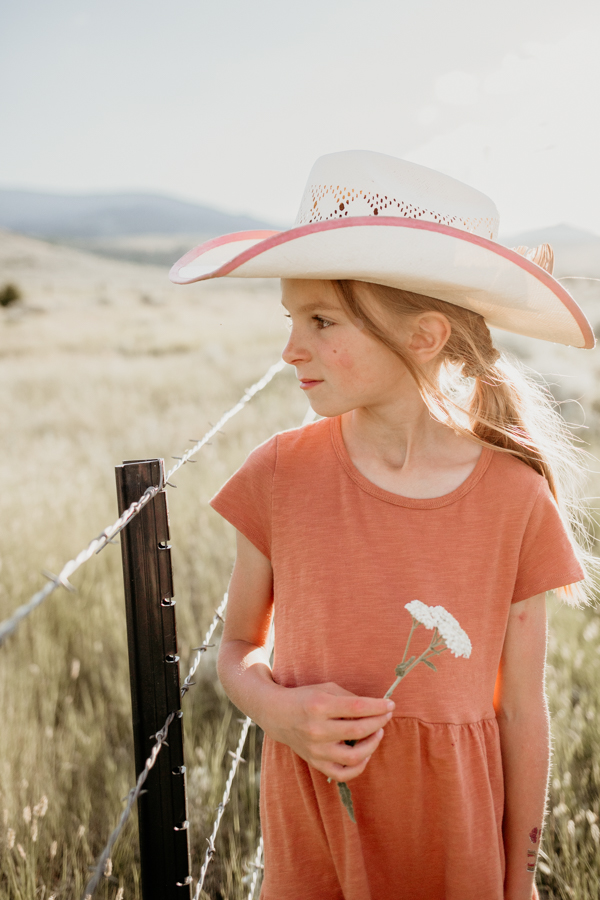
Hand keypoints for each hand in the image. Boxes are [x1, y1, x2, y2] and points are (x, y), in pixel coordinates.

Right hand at [264, 681, 394, 782]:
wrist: (277, 714)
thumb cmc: (306, 698)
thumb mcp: (326, 688)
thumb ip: (350, 698)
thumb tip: (376, 707)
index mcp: (319, 705)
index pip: (357, 707)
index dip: (378, 706)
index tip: (390, 704)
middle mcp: (317, 729)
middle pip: (358, 729)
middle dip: (379, 721)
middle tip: (387, 715)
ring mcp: (316, 749)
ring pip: (354, 756)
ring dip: (373, 744)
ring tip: (378, 732)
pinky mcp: (315, 762)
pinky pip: (342, 774)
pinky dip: (358, 767)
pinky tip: (365, 754)